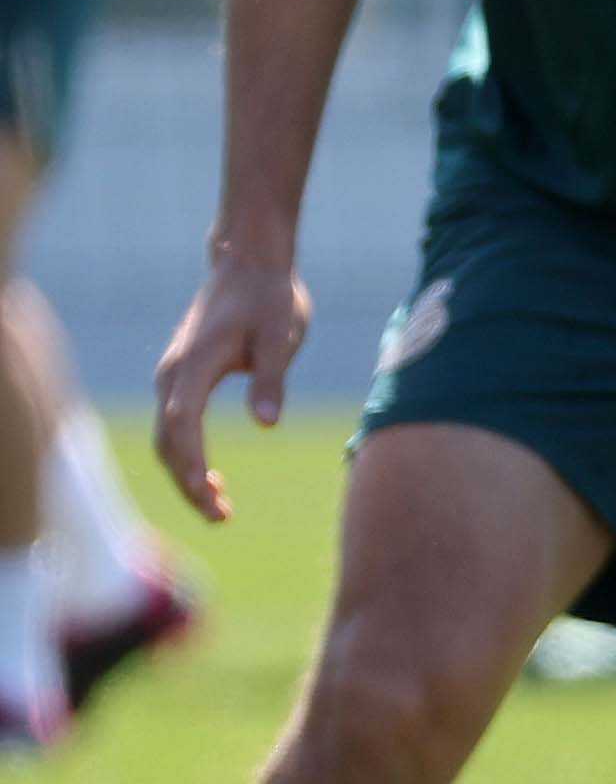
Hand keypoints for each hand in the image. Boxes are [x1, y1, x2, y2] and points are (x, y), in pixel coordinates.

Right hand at [151, 246, 308, 522]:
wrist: (249, 265)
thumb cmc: (270, 298)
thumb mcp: (281, 335)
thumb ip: (271, 379)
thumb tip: (267, 423)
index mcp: (194, 364)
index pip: (183, 424)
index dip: (192, 464)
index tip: (211, 496)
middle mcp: (173, 374)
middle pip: (167, 441)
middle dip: (187, 483)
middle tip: (221, 518)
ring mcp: (172, 377)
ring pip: (167, 438)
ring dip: (185, 475)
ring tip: (220, 509)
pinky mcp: (181, 379)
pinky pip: (174, 427)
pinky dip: (185, 457)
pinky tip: (211, 480)